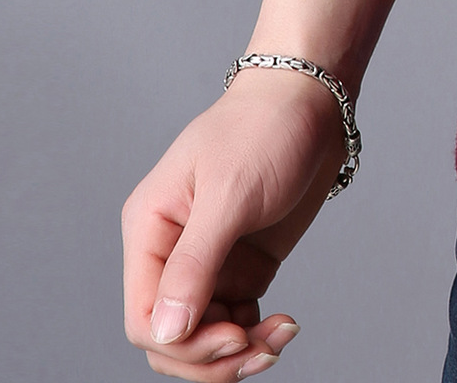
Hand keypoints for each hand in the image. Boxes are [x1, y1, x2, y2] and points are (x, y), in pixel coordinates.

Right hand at [121, 66, 343, 377]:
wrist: (311, 99)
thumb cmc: (264, 129)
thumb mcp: (229, 193)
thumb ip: (196, 264)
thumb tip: (166, 333)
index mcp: (151, 231)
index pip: (145, 318)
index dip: (184, 343)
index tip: (234, 336)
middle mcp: (171, 253)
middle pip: (170, 338)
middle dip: (211, 357)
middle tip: (260, 349)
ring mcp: (208, 262)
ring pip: (202, 337)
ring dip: (237, 353)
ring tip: (281, 336)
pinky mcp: (242, 265)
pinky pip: (234, 322)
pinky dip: (255, 335)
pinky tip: (285, 323)